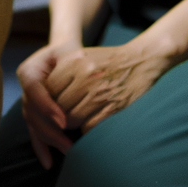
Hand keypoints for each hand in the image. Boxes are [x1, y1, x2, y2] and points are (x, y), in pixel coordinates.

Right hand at [17, 42, 79, 168]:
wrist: (64, 54)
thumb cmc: (70, 52)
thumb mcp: (70, 53)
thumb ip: (70, 68)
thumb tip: (80, 89)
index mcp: (29, 71)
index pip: (34, 89)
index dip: (47, 106)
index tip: (63, 121)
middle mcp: (25, 88)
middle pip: (32, 112)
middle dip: (50, 130)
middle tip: (70, 145)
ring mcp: (28, 102)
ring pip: (33, 124)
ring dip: (49, 140)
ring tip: (69, 152)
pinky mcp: (34, 114)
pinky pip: (35, 132)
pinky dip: (41, 147)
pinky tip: (49, 163)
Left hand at [45, 43, 169, 133]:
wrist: (143, 60)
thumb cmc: (109, 61)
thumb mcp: (84, 57)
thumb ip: (63, 72)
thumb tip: (43, 94)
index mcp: (74, 61)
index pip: (49, 89)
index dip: (49, 101)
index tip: (54, 106)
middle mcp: (85, 75)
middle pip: (57, 106)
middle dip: (58, 115)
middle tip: (63, 119)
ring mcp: (99, 92)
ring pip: (71, 119)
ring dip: (72, 125)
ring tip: (77, 121)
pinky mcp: (113, 107)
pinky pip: (89, 127)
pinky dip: (87, 130)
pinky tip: (92, 124)